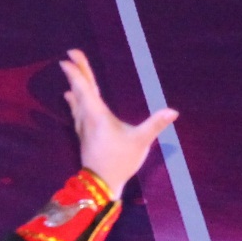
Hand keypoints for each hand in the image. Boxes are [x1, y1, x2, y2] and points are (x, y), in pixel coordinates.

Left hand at [59, 49, 174, 195]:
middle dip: (76, 72)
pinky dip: (75, 101)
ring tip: (71, 74)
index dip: (78, 72)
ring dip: (75, 86)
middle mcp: (87, 118)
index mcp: (98, 115)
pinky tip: (71, 99)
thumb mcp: (140, 142)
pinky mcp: (84, 135)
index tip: (68, 57)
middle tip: (69, 56)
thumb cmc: (120, 162)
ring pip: (78, 101)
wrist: (100, 184)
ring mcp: (84, 127)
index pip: (86, 88)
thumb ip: (155, 125)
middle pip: (81, 90)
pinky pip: (77, 112)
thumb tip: (173, 112)